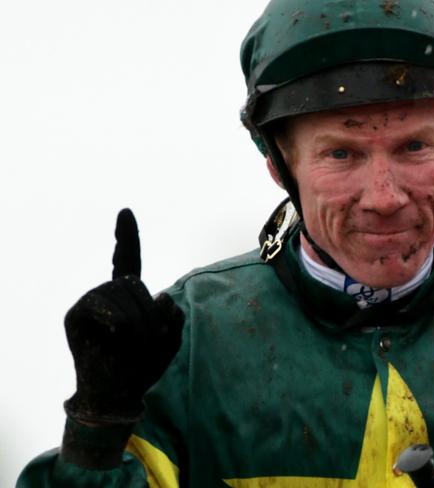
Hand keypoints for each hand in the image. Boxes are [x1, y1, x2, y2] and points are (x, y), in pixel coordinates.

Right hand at [63, 209, 184, 424]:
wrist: (119, 393)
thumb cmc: (144, 366)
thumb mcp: (171, 339)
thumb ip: (174, 316)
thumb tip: (162, 296)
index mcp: (130, 296)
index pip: (129, 260)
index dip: (127, 237)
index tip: (125, 212)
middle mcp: (108, 294)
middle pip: (133, 282)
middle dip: (149, 313)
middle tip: (151, 340)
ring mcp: (90, 302)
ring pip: (121, 292)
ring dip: (137, 322)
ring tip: (134, 344)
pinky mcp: (75, 315)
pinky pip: (101, 303)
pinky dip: (117, 320)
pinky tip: (116, 335)